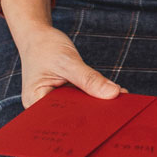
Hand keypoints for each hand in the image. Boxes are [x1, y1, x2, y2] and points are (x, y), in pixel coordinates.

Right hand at [0, 0, 121, 106]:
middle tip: (120, 109)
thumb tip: (113, 93)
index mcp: (35, 102)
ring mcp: (55, 104)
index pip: (62, 118)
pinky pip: (83, 100)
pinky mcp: (66, 97)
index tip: (107, 117)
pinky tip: (115, 94)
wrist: (37, 36)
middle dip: (95, 112)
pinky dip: (96, 95)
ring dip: (99, 104)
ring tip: (121, 101)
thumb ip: (89, 78)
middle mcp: (43, 108)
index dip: (84, 120)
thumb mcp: (67, 61)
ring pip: (81, 109)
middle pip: (72, 116)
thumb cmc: (44, 46)